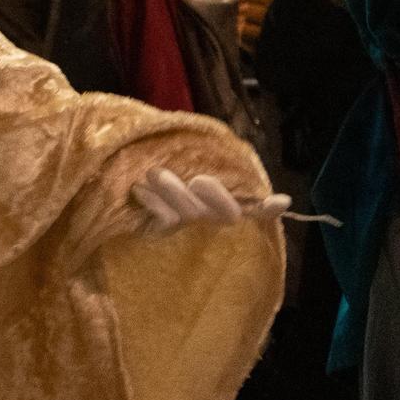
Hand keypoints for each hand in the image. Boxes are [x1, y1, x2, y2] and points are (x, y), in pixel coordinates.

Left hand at [132, 168, 289, 233]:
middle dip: (216, 197)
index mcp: (217, 202)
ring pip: (192, 213)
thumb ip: (196, 164)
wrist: (118, 211)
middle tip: (199, 180)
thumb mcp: (177, 169)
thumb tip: (236, 166)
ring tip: (154, 174)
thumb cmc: (154, 184)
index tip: (281, 201)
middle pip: (226, 214)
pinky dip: (153, 203)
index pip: (253, 208)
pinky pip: (165, 221)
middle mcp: (208, 218)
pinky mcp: (163, 235)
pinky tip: (140, 191)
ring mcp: (187, 228)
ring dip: (174, 191)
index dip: (267, 208)